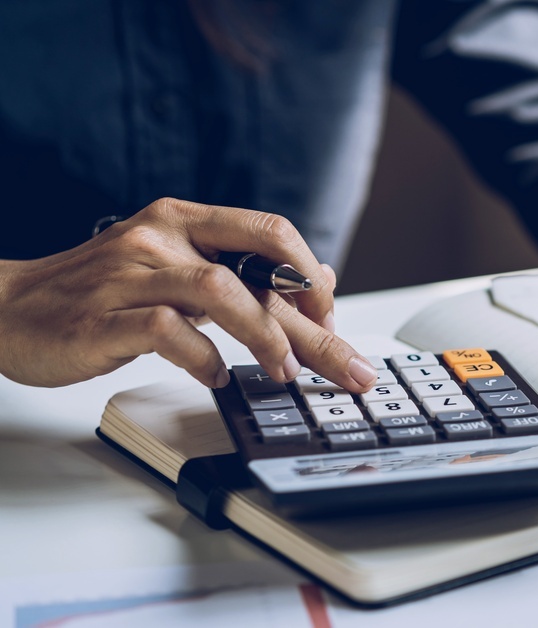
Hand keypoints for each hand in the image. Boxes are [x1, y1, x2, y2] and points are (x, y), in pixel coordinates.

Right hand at [0, 198, 376, 391]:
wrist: (4, 308)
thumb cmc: (98, 293)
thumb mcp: (176, 268)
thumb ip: (243, 271)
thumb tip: (318, 277)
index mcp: (184, 219)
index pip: (270, 231)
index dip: (312, 276)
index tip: (332, 318)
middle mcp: (161, 237)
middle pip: (259, 271)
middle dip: (315, 325)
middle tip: (349, 368)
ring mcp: (131, 274)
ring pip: (220, 292)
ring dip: (265, 337)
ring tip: (284, 372)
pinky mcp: (103, 317)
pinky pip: (169, 332)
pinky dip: (202, 358)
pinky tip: (214, 377)